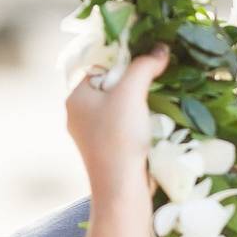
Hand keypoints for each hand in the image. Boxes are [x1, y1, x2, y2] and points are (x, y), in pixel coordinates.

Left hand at [66, 44, 169, 197]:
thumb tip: (161, 48)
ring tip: (155, 104)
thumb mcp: (131, 92)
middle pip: (112, 86)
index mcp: (76, 98)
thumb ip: (144, 65)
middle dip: (135, 83)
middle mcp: (79, 115)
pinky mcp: (107, 149)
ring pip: (119, 106)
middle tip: (155, 83)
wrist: (121, 187)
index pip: (101, 67)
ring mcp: (92, 134)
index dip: (124, 63)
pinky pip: (124, 125)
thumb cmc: (119, 136)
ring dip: (140, 103)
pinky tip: (152, 124)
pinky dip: (139, 122)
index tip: (146, 65)